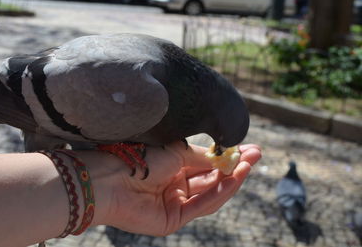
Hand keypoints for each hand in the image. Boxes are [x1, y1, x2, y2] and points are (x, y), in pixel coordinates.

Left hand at [80, 142, 260, 235]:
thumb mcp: (176, 152)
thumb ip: (203, 157)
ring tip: (248, 165)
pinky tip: (234, 180)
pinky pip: (200, 207)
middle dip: (234, 167)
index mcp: (173, 167)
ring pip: (210, 194)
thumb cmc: (139, 159)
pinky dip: (218, 193)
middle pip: (211, 179)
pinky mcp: (173, 220)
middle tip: (257, 155)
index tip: (249, 148)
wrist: (111, 179)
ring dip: (231, 180)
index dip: (227, 158)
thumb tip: (226, 155)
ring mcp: (175, 204)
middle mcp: (175, 185)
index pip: (206, 164)